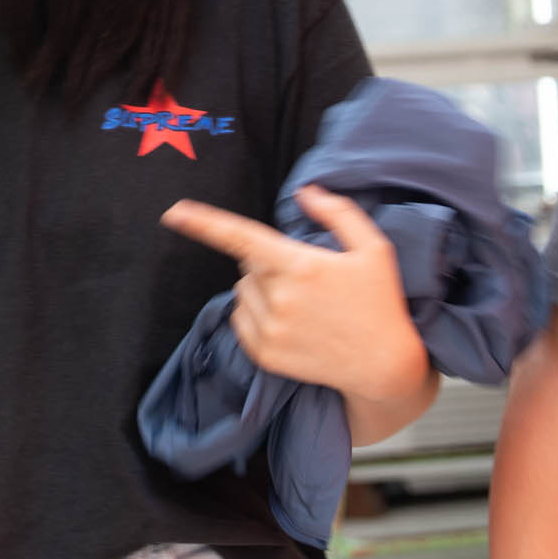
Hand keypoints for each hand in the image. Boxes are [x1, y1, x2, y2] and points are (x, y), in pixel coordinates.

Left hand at [165, 186, 433, 417]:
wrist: (383, 365)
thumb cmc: (379, 302)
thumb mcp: (373, 249)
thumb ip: (338, 213)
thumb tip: (305, 192)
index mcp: (300, 266)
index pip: (242, 238)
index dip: (204, 223)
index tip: (174, 212)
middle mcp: (278, 299)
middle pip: (248, 265)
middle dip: (267, 263)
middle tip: (306, 277)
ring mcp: (269, 330)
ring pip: (241, 292)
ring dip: (260, 289)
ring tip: (301, 303)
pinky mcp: (264, 354)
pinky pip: (240, 319)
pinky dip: (255, 314)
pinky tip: (290, 321)